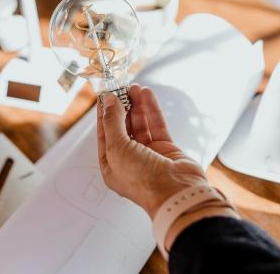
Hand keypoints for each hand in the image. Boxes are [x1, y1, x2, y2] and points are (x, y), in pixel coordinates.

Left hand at [97, 84, 208, 218]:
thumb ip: (113, 122)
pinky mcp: (165, 148)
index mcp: (112, 165)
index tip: (105, 96)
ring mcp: (148, 154)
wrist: (175, 192)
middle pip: (123, 128)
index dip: (104, 114)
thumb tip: (110, 102)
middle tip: (121, 88)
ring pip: (140, 124)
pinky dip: (152, 110)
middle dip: (121, 107)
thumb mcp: (117, 149)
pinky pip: (156, 125)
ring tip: (135, 88)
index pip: (104, 135)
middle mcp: (129, 160)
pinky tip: (147, 95)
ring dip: (137, 106)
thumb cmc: (142, 180)